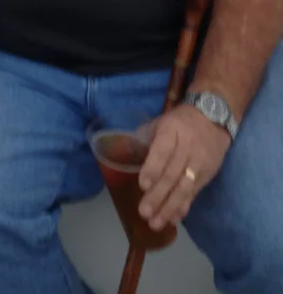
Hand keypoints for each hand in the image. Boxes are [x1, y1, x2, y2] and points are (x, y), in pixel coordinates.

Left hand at [138, 104, 231, 229]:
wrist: (214, 118)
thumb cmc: (180, 121)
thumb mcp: (162, 121)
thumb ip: (147, 137)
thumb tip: (127, 152)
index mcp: (172, 130)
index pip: (162, 151)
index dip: (153, 169)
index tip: (143, 186)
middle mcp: (187, 147)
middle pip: (172, 174)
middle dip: (158, 196)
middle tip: (144, 213)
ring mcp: (199, 163)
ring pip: (184, 188)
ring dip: (169, 208)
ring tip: (156, 223)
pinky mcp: (207, 175)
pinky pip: (194, 193)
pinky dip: (183, 207)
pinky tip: (172, 219)